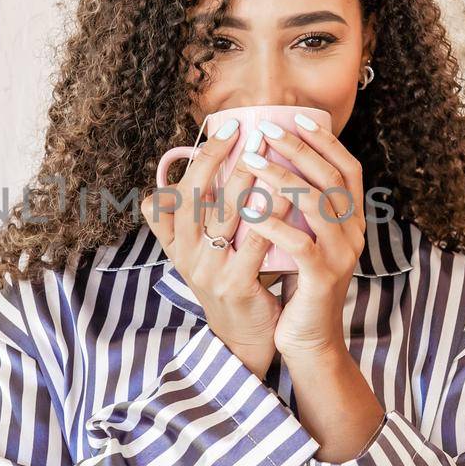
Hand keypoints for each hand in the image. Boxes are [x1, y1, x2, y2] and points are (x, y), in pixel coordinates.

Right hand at [141, 119, 282, 375]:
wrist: (244, 337)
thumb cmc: (230, 281)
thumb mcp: (203, 250)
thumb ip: (199, 214)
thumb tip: (207, 160)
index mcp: (174, 242)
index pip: (178, 188)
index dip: (201, 157)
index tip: (228, 128)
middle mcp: (185, 254)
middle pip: (196, 194)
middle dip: (221, 157)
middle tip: (250, 131)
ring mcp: (208, 270)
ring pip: (224, 214)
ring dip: (248, 179)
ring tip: (269, 153)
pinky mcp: (234, 285)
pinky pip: (255, 242)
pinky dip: (272, 214)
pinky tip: (289, 194)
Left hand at [232, 118, 366, 360]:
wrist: (310, 338)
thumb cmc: (298, 285)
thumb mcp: (304, 240)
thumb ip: (298, 209)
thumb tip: (268, 164)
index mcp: (351, 220)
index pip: (346, 168)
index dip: (325, 140)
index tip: (296, 119)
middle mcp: (353, 233)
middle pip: (330, 178)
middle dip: (298, 149)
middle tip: (265, 130)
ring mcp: (342, 255)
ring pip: (315, 204)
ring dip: (281, 178)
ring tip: (250, 161)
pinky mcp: (323, 277)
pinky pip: (300, 244)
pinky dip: (274, 224)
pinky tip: (251, 210)